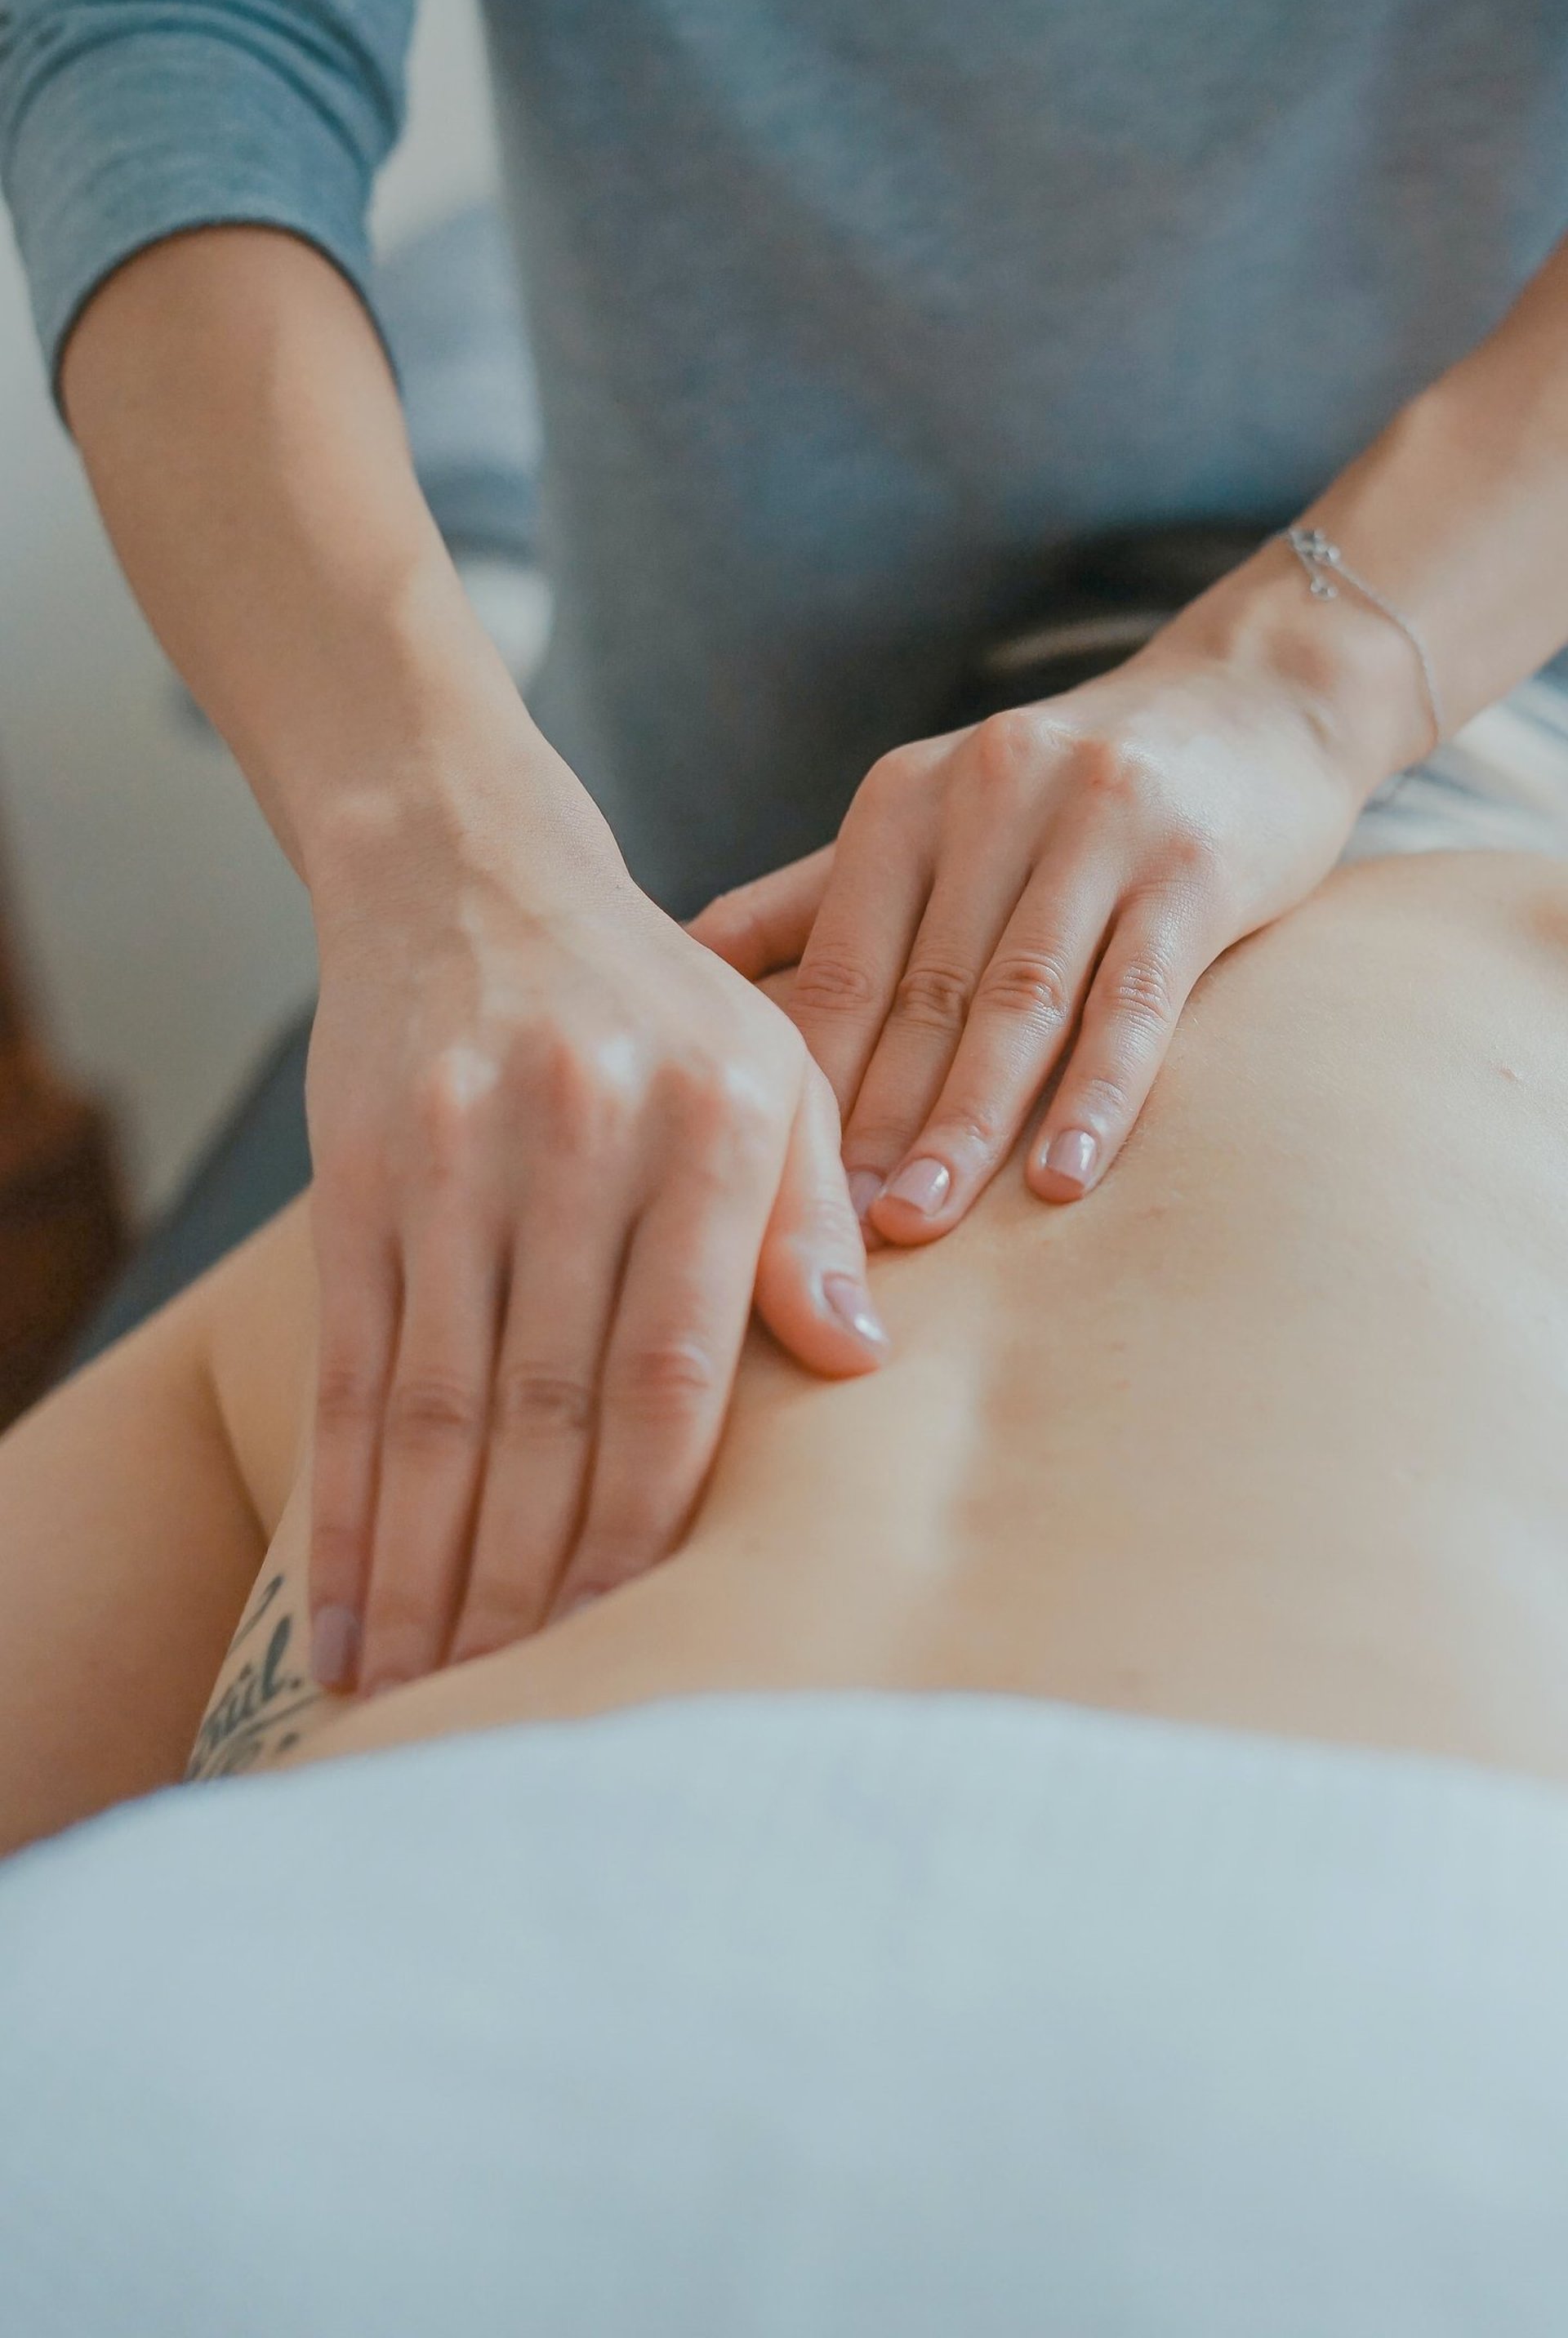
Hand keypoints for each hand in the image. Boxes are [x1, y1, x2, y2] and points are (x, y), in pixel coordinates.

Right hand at [303, 794, 885, 1698]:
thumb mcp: (775, 1071)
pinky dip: (345, 1502)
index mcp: (713, 1124)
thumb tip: (862, 1365)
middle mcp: (580, 1139)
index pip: (679, 1367)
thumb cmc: (658, 1001)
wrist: (471, 873)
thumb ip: (813, 1218)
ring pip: (438, 1406)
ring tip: (422, 1697)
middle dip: (532, 1579)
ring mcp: (455, 1157)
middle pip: (551, 1407)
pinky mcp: (358, 1175)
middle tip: (521, 1710)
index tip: (637, 1640)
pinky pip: (351, 1367)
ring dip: (429, 1569)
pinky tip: (345, 1608)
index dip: (650, 1520)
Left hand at [690, 603, 1394, 1243]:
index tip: (762, 1191)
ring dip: (966, 1122)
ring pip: (1019, 1001)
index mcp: (906, 799)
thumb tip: (675, 962)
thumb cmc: (1066, 791)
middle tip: (827, 1237)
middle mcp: (990, 797)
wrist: (1255, 698)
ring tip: (920, 1223)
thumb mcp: (931, 817)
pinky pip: (1137, 997)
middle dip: (870, 1123)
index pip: (838, 963)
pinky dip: (1099, 1093)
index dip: (802, 1082)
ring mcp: (1098, 826)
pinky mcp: (1195, 866)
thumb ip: (814, 897)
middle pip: (921, 993)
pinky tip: (1062, 1177)